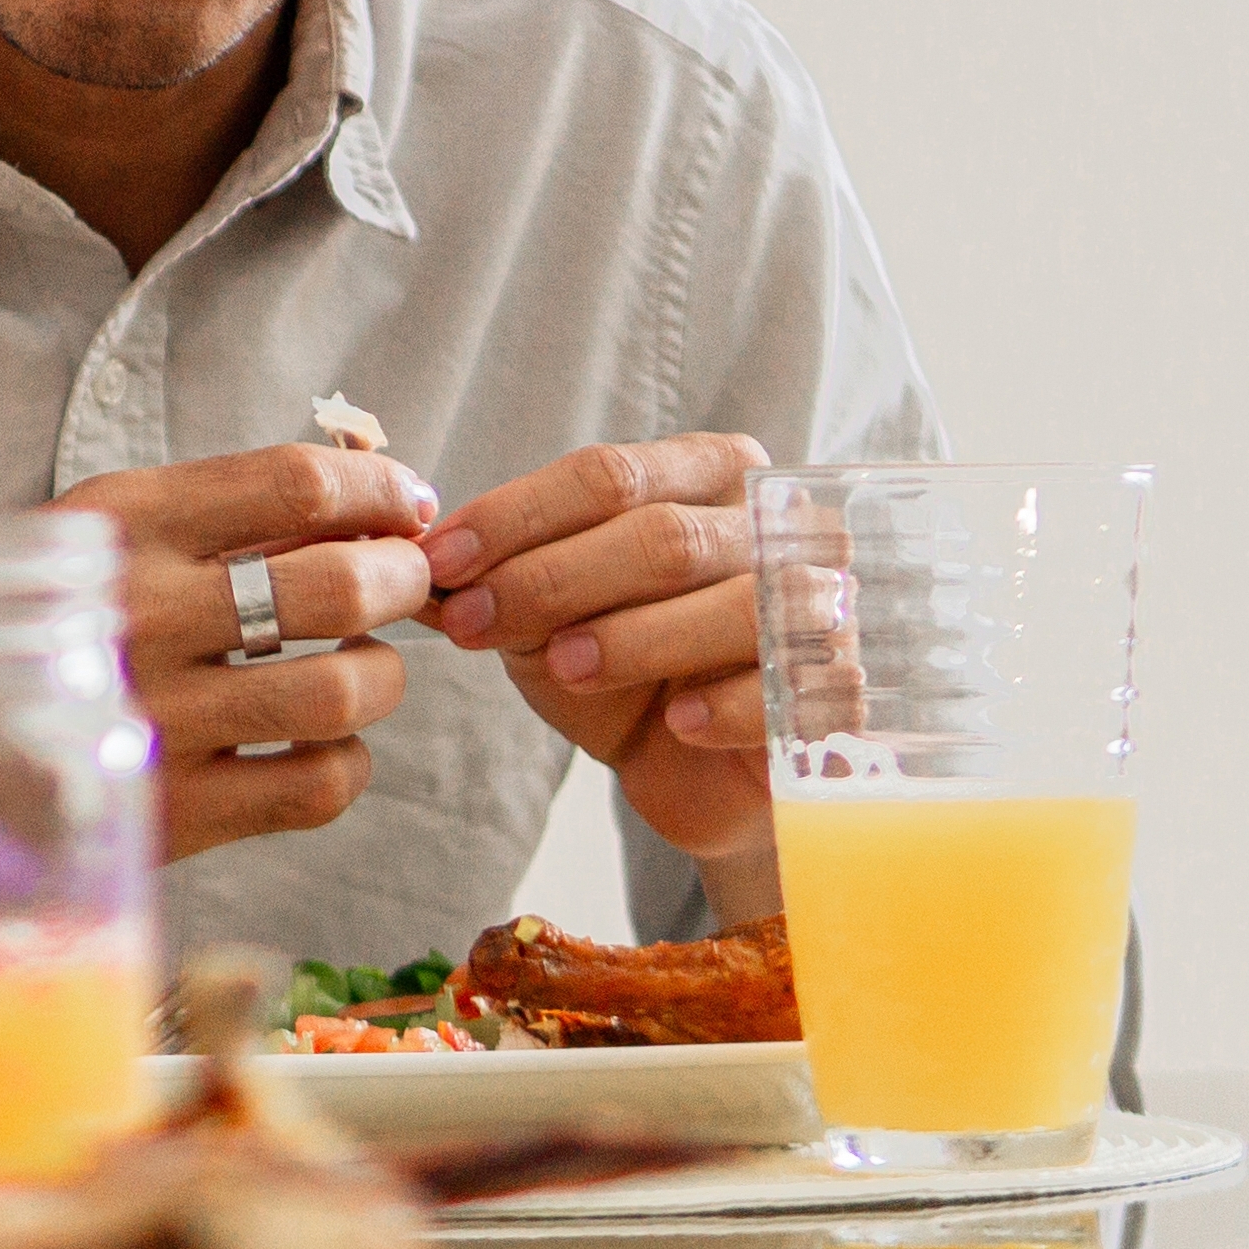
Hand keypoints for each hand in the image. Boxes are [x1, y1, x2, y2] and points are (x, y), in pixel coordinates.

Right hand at [52, 444, 445, 861]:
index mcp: (125, 526)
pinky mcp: (175, 814)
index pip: (296, 483)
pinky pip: (318, 785)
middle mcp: (142, 616)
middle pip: (340, 584)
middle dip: (402, 579)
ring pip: (342, 691)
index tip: (404, 508)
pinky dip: (347, 761)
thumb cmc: (43, 622)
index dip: (380, 490)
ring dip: (379, 674)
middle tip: (402, 585)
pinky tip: (319, 745)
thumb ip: (224, 512)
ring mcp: (158, 721)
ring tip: (357, 667)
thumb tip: (375, 490)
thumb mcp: (105, 533)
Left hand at [420, 434, 774, 904]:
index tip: (439, 560)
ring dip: (636, 637)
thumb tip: (408, 560)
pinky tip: (677, 723)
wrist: (689, 774)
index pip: (609, 474)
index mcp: (710, 474)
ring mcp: (821, 604)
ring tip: (566, 668)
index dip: (516, 516)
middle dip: (556, 579)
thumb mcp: (547, 618)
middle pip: (664, 536)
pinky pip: (788, 689)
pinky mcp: (840, 690)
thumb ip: (492, 580)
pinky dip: (725, 704)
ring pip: (732, 603)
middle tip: (475, 623)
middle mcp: (775, 525)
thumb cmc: (620, 670)